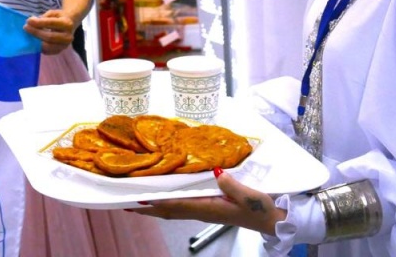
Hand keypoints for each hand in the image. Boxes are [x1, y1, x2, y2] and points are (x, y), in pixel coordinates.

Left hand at [24, 9, 77, 54]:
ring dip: (35, 41)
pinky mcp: (59, 51)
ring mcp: (64, 46)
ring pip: (47, 46)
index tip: (28, 20)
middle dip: (36, 32)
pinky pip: (46, 51)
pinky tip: (33, 41)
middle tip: (26, 27)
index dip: (39, 22)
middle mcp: (68, 37)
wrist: (69, 27)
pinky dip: (38, 47)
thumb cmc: (59, 18)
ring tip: (28, 35)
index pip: (51, 23)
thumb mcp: (53, 13)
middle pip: (49, 37)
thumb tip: (32, 21)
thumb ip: (43, 17)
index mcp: (67, 24)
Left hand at [131, 170, 285, 235]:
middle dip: (146, 208)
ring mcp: (204, 211)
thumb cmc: (260, 209)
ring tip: (135, 201)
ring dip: (152, 206)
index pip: (176, 205)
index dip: (155, 202)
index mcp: (208, 208)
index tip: (137, 198)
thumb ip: (232, 186)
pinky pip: (181, 207)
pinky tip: (161, 198)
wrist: (271, 221)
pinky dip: (166, 203)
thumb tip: (218, 173)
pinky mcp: (208, 208)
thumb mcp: (249, 196)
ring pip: (172, 210)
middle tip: (124, 202)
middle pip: (167, 211)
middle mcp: (201, 211)